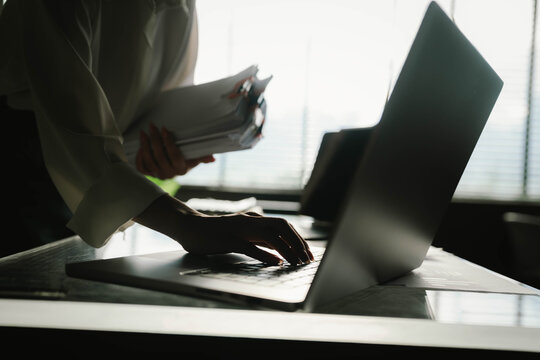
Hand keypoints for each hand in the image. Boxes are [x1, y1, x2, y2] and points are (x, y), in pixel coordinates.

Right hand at [134, 195, 313, 265]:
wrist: (190, 227)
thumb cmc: (216, 233)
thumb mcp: (242, 234)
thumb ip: (259, 239)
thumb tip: (280, 251)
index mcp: (254, 219)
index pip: (284, 225)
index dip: (298, 238)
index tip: (308, 252)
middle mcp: (250, 220)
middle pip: (282, 227)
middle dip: (297, 243)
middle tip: (307, 259)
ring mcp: (239, 229)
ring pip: (270, 236)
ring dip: (286, 250)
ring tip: (296, 262)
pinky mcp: (228, 239)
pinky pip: (250, 247)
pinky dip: (265, 255)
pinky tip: (276, 263)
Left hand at [136, 124, 214, 178]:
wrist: (175, 169)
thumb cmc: (186, 159)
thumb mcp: (195, 157)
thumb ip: (203, 157)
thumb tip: (212, 158)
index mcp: (181, 169)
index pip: (174, 155)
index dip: (168, 142)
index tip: (165, 129)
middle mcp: (169, 174)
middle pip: (159, 156)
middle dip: (155, 139)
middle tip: (152, 127)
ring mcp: (158, 175)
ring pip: (148, 160)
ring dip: (144, 146)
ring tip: (144, 134)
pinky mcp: (149, 174)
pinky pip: (141, 167)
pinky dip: (139, 157)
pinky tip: (140, 147)